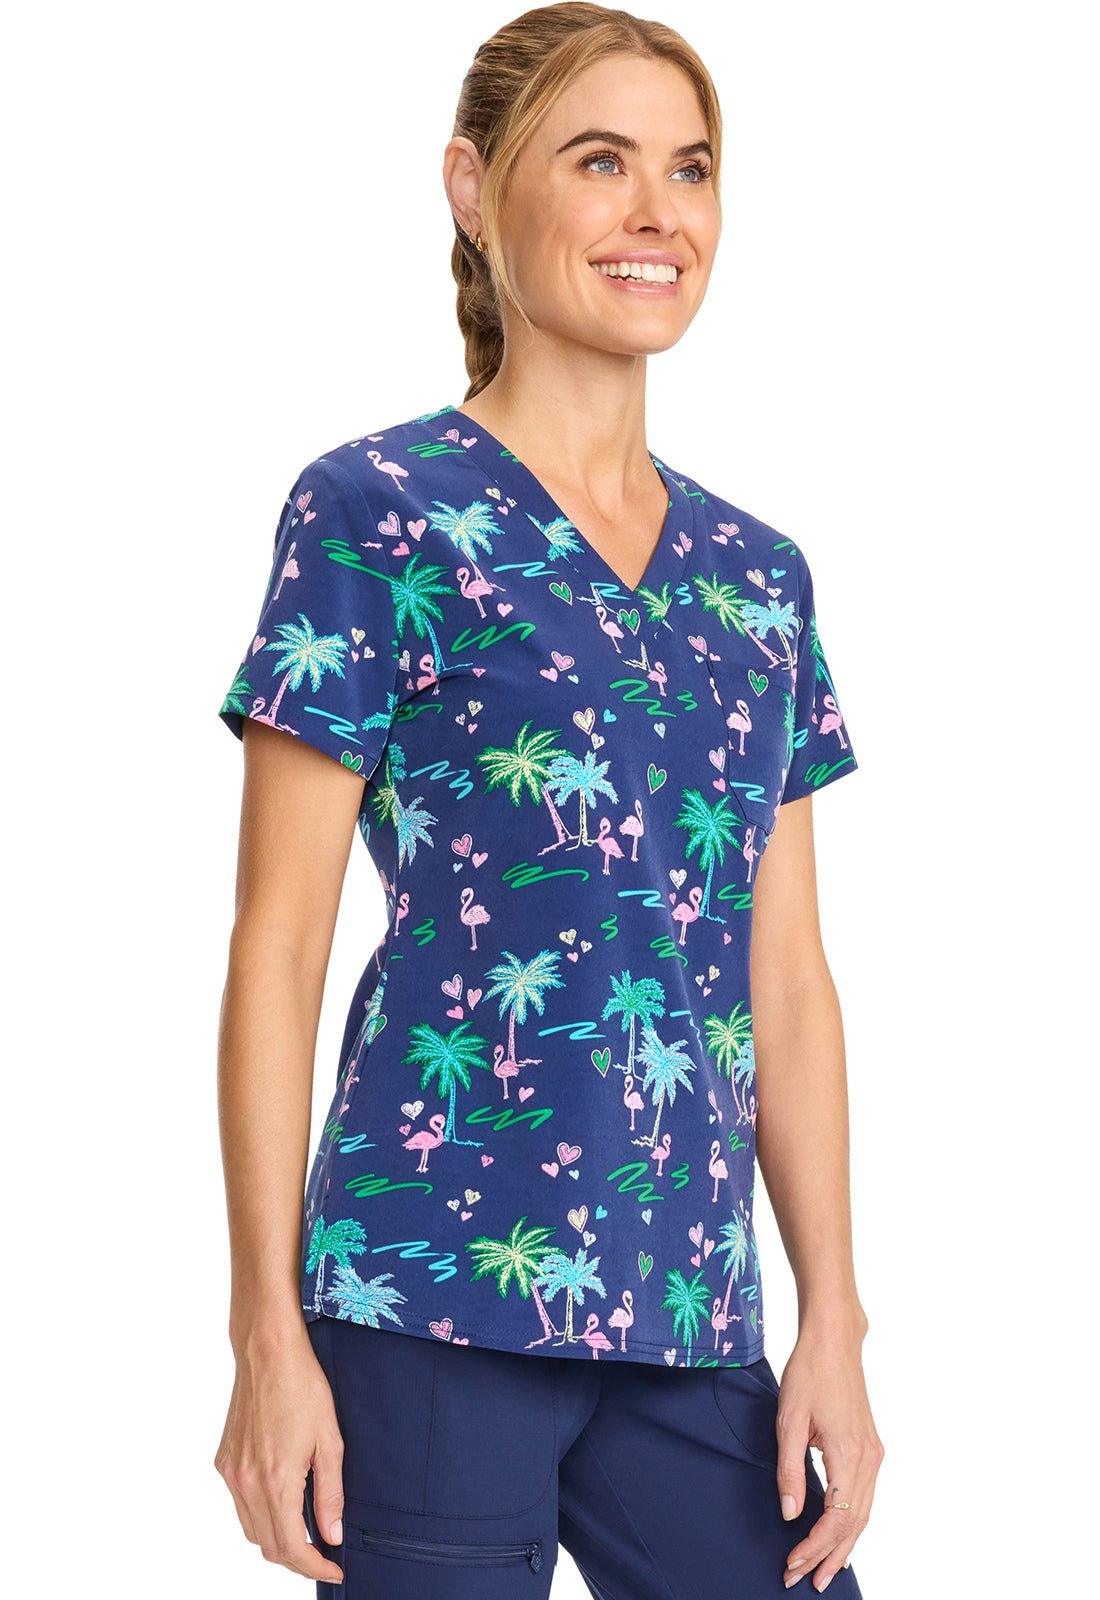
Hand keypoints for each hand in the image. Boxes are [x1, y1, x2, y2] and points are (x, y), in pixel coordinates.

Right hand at [214, 1323, 345, 1583]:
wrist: (267, 1352)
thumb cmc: (302, 1386)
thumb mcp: (329, 1440)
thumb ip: (330, 1493)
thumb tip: (333, 1534)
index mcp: (276, 1480)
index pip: (292, 1548)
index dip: (315, 1567)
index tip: (335, 1567)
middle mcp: (247, 1483)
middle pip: (269, 1546)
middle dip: (298, 1558)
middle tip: (324, 1553)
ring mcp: (231, 1474)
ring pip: (251, 1530)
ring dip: (277, 1540)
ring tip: (306, 1531)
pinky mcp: (223, 1462)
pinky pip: (239, 1505)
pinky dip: (260, 1515)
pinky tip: (281, 1500)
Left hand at [776, 1327, 883, 1590]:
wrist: (834, 1341)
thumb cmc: (809, 1372)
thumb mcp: (788, 1420)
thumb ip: (789, 1470)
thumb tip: (791, 1513)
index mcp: (849, 1453)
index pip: (836, 1517)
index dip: (814, 1546)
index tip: (791, 1563)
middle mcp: (869, 1459)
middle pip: (854, 1524)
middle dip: (829, 1556)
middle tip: (804, 1581)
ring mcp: (874, 1454)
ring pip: (863, 1514)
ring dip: (843, 1546)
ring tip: (823, 1572)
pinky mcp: (872, 1448)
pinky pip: (865, 1498)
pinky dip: (853, 1524)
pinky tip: (840, 1538)